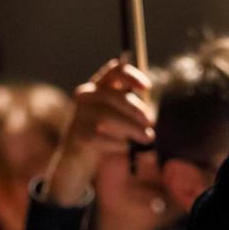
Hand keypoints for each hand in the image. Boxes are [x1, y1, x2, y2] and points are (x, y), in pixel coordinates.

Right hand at [44, 57, 153, 206]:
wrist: (78, 158)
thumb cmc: (106, 133)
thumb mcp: (122, 118)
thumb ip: (136, 112)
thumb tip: (151, 116)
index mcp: (100, 85)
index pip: (114, 71)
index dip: (132, 76)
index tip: (147, 88)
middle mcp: (87, 95)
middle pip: (114, 96)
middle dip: (137, 109)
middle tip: (151, 122)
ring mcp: (79, 114)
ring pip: (106, 115)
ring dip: (132, 127)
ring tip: (147, 138)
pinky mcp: (76, 133)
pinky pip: (99, 135)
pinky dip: (116, 141)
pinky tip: (125, 146)